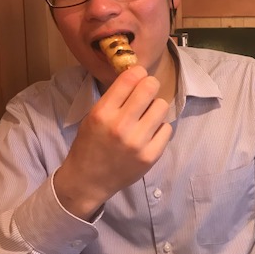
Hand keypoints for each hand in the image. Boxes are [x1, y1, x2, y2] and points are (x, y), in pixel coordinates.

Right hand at [54, 66, 171, 218]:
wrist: (88, 181)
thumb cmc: (90, 144)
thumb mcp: (93, 116)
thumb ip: (114, 98)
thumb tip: (138, 75)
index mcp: (102, 113)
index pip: (129, 78)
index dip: (138, 72)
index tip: (139, 76)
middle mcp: (120, 126)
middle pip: (150, 87)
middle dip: (150, 85)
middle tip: (147, 92)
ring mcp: (138, 142)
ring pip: (162, 106)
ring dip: (155, 107)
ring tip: (147, 115)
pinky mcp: (151, 156)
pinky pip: (167, 128)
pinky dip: (160, 128)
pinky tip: (149, 133)